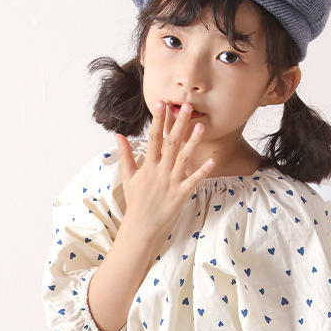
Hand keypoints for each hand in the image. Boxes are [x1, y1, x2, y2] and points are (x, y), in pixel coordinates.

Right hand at [114, 102, 214, 248]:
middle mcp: (160, 171)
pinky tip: (212, 159)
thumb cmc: (136, 202)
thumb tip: (118, 135)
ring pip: (184, 158)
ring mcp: (171, 182)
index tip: (162, 103)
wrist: (141, 228)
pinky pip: (194, 180)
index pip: (154, 137)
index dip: (158, 119)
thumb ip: (125, 155)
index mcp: (148, 165)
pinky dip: (203, 170)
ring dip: (193, 142)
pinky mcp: (181, 194)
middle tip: (187, 106)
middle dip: (179, 124)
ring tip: (201, 126)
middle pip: (171, 143)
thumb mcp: (129, 177)